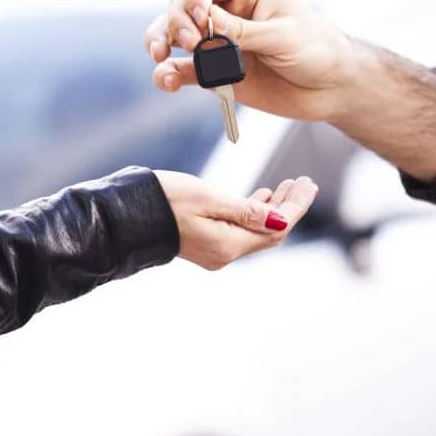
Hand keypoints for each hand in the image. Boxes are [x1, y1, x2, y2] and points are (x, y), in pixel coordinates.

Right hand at [143, 0, 358, 121]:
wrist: (331, 89)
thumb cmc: (317, 50)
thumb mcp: (284, 36)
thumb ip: (243, 31)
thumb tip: (204, 23)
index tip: (202, 15)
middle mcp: (228, 13)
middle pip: (183, 6)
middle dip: (178, 21)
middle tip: (193, 43)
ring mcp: (219, 43)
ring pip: (175, 36)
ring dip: (160, 41)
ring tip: (159, 56)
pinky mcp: (217, 72)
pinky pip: (184, 71)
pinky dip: (169, 75)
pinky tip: (166, 81)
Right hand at [153, 171, 317, 270]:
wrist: (125, 215)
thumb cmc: (165, 200)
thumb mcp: (209, 198)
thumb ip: (247, 210)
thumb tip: (282, 221)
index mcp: (229, 245)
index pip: (276, 228)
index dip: (296, 206)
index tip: (309, 184)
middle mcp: (225, 254)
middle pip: (269, 232)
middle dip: (289, 207)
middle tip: (304, 182)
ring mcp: (214, 251)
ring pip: (256, 231)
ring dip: (273, 208)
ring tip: (289, 185)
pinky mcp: (205, 244)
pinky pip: (240, 230)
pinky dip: (253, 212)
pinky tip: (261, 196)